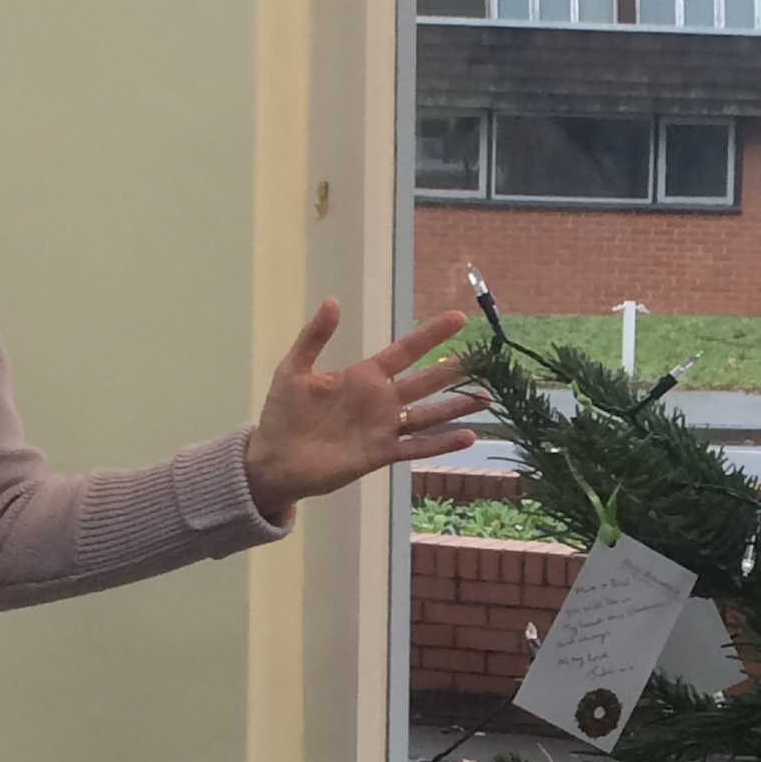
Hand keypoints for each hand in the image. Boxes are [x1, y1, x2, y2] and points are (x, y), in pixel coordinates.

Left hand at [241, 301, 480, 522]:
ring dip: (456, 406)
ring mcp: (383, 427)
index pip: (405, 350)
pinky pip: (416, 447)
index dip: (431, 334)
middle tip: (483, 357)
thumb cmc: (282, 415)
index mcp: (364, 376)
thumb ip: (314, 337)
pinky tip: (468, 437)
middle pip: (425, 381)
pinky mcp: (381, 454)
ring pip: (428, 414)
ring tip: (486, 398)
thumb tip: (333, 301)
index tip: (457, 318)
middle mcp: (381, 400)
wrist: (274, 460)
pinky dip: (441, 443)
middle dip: (452, 370)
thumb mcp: (294, 369)